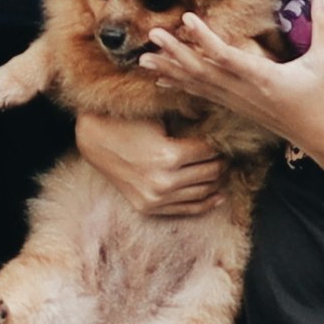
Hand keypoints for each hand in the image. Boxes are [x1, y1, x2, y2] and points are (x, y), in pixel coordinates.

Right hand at [72, 108, 228, 218]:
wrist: (95, 139)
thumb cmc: (128, 121)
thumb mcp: (160, 114)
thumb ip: (190, 114)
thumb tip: (221, 114)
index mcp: (169, 156)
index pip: (210, 152)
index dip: (221, 143)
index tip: (226, 137)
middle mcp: (164, 182)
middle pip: (210, 173)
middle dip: (222, 162)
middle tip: (228, 153)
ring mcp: (156, 198)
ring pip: (203, 193)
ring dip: (217, 181)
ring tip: (224, 169)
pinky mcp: (149, 208)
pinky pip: (187, 209)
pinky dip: (206, 202)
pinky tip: (218, 194)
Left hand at [139, 0, 323, 159]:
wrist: (316, 136)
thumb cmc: (321, 96)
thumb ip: (323, 24)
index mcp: (263, 77)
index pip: (227, 56)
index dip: (205, 39)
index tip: (187, 19)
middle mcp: (243, 90)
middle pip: (202, 70)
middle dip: (175, 54)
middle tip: (152, 36)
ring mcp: (235, 100)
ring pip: (196, 84)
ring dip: (170, 71)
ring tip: (143, 59)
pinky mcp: (233, 106)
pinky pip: (201, 94)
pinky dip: (180, 85)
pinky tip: (161, 79)